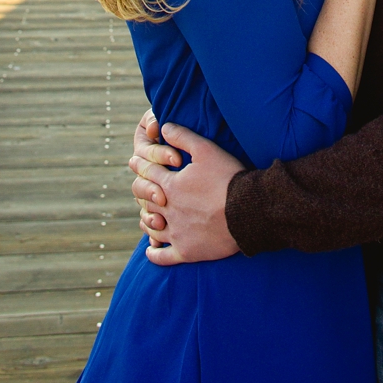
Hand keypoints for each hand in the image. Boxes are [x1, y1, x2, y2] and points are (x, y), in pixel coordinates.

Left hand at [129, 118, 244, 265]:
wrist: (249, 211)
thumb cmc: (229, 178)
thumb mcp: (206, 150)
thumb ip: (183, 137)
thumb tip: (162, 127)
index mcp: (170, 185)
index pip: (147, 172)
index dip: (139, 165)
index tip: (134, 162)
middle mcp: (168, 209)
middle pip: (144, 199)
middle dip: (140, 191)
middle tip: (138, 188)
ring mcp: (177, 232)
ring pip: (151, 226)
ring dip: (147, 219)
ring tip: (147, 217)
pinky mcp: (188, 251)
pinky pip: (164, 256)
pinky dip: (155, 253)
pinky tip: (152, 251)